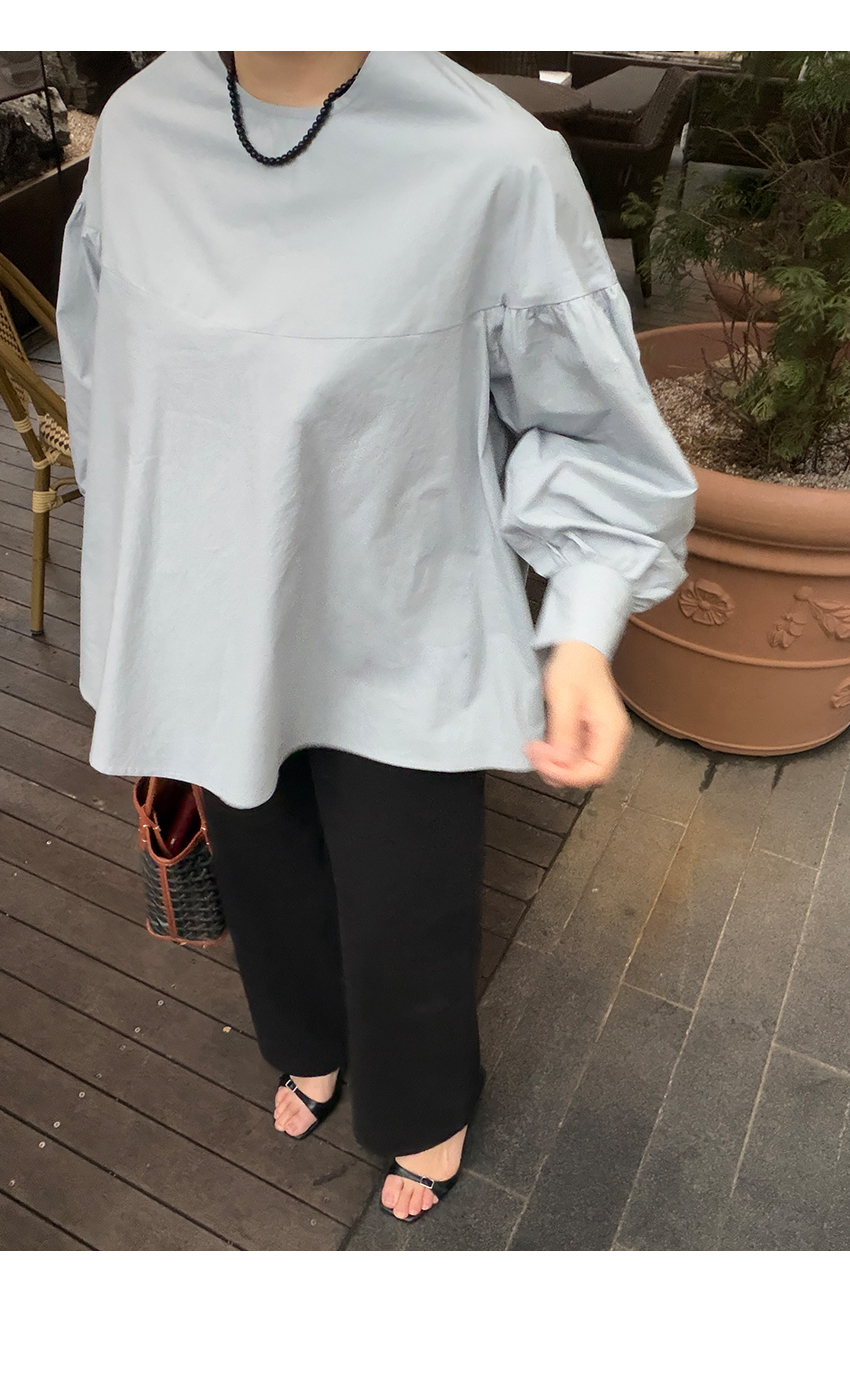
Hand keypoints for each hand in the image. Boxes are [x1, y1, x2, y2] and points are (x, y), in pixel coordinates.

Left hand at [524, 640, 630, 789]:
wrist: (580, 648)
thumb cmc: (574, 666)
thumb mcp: (564, 697)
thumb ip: (564, 732)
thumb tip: (562, 763)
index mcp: (612, 732)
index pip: (596, 772)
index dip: (567, 775)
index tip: (541, 759)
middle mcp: (612, 740)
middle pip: (590, 775)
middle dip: (560, 772)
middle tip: (535, 753)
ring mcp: (602, 738)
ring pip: (582, 769)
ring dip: (557, 766)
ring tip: (536, 749)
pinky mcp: (590, 735)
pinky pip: (576, 757)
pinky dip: (559, 757)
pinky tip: (543, 745)